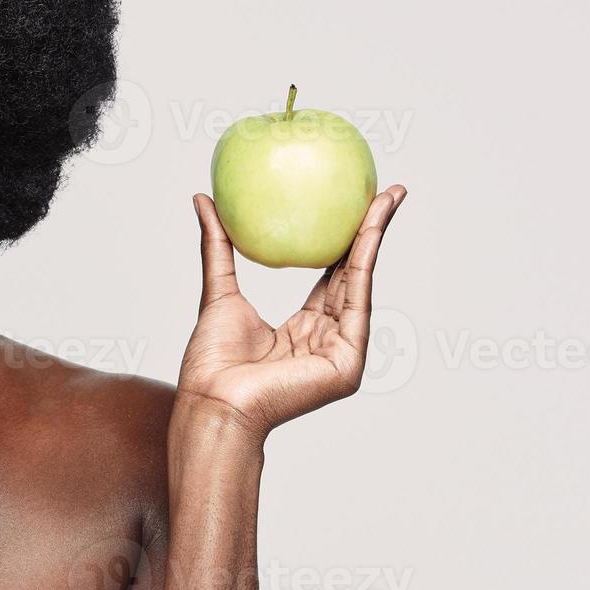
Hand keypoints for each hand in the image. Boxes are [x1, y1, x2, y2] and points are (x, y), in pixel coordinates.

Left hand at [174, 185, 406, 439]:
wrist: (212, 399)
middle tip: (386, 190)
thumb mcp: (218, 290)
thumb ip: (217, 245)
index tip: (354, 201)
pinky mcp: (348, 362)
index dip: (344, 239)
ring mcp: (341, 352)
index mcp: (303, 331)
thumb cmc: (211, 361)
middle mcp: (327, 339)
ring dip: (375, 238)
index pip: (330, 275)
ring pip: (360, 282)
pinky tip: (368, 230)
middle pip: (354, 276)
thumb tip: (203, 199)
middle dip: (372, 232)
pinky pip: (355, 301)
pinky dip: (363, 262)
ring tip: (387, 197)